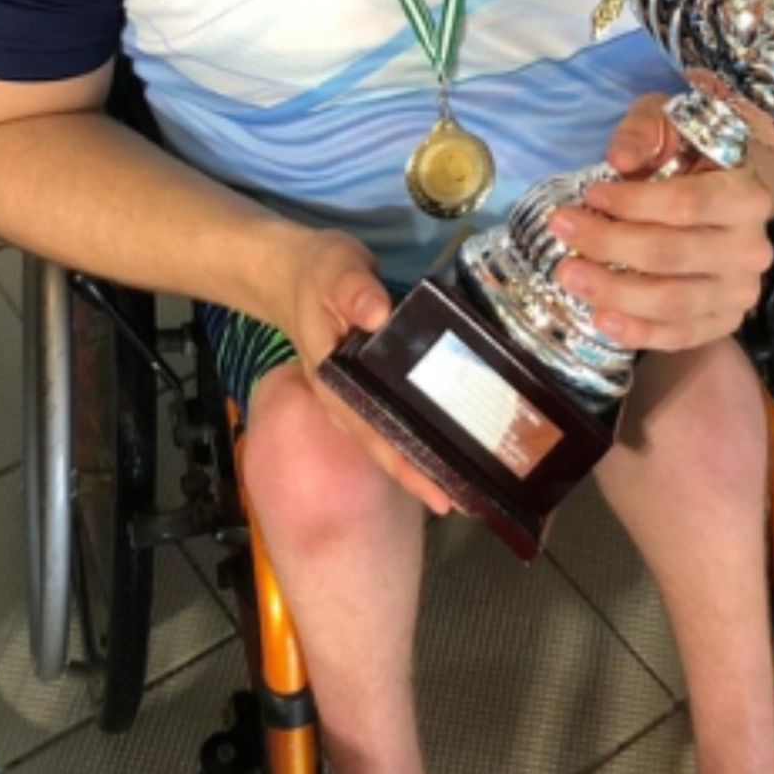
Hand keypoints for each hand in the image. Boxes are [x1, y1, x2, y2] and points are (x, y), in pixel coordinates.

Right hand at [276, 227, 453, 514]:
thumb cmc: (319, 273)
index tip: (440, 496)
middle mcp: (348, 400)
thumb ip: (354, 290)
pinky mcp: (376, 381)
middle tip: (475, 502)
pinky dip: (427, 428)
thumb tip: (378, 315)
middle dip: (428, 476)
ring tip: (475, 484)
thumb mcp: (335, 270)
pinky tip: (457, 438)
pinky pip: (402, 413)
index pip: (372, 434)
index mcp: (334, 383)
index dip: (405, 466)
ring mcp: (362, 394)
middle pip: (388, 448)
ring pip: (396, 435)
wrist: (298, 271)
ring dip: (430, 459)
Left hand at [546, 95, 773, 351]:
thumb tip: (622, 160)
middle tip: (563, 230)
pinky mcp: (723, 322)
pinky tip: (600, 318)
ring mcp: (740, 292)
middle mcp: (751, 249)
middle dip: (610, 245)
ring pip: (673, 301)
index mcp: (747, 196)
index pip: (689, 204)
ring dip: (615, 291)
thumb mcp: (667, 124)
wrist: (720, 197)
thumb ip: (644, 131)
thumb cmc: (689, 157)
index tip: (590, 195)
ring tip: (568, 275)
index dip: (635, 203)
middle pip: (672, 254)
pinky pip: (680, 335)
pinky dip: (639, 332)